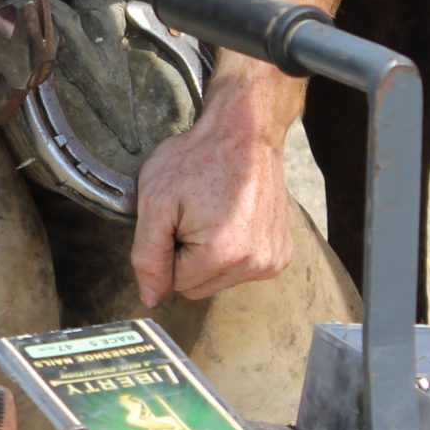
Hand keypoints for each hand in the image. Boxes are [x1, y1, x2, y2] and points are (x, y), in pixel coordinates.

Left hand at [130, 62, 296, 305]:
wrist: (245, 131)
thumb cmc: (198, 159)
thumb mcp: (156, 202)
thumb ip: (147, 256)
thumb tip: (151, 298)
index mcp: (223, 255)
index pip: (175, 283)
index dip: (167, 249)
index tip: (178, 218)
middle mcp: (255, 265)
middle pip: (198, 287)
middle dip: (187, 256)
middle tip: (194, 215)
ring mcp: (273, 260)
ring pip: (218, 280)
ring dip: (208, 254)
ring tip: (213, 214)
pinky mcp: (282, 253)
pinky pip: (242, 269)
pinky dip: (231, 250)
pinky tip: (233, 219)